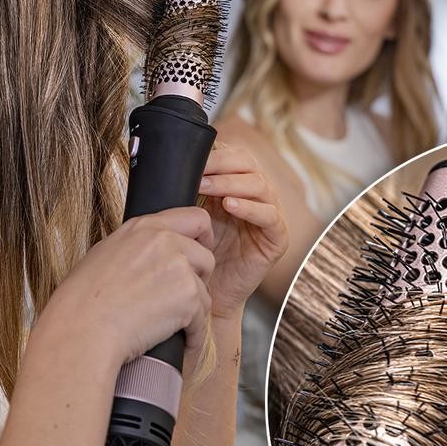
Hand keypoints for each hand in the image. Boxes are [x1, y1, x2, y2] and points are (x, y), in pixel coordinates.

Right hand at [38, 207, 215, 363]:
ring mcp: (179, 266)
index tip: (201, 250)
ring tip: (171, 325)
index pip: (195, 218)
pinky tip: (181, 343)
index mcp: (145, 227)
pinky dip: (193, 336)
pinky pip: (202, 320)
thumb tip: (150, 251)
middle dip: (199, 279)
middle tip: (181, 298)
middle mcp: (166, 240)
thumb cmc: (83, 300)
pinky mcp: (188, 296)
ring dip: (193, 309)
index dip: (203, 237)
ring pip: (205, 290)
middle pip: (206, 256)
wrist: (82, 329)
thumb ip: (137, 244)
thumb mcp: (106, 252)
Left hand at [198, 143, 287, 319]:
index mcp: (238, 185)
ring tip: (205, 186)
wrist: (210, 292)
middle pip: (248, 164)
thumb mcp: (192, 214)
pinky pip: (269, 216)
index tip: (189, 157)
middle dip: (220, 164)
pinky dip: (249, 208)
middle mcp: (257, 195)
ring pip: (259, 185)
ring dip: (230, 183)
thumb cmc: (200, 252)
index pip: (234, 155)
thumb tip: (168, 164)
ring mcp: (270, 214)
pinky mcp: (277, 237)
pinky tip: (230, 206)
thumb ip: (190, 190)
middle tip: (196, 171)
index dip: (215, 153)